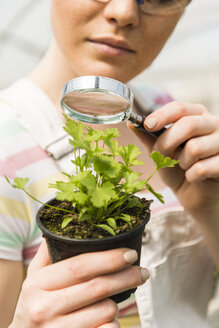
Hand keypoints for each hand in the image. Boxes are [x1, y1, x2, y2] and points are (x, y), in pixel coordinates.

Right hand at [10, 240, 148, 327]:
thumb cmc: (35, 303)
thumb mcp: (35, 276)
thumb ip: (49, 252)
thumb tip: (68, 227)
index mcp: (37, 283)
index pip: (79, 266)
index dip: (109, 259)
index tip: (129, 254)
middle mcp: (44, 307)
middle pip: (97, 287)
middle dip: (126, 277)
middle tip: (142, 271)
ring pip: (106, 310)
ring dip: (116, 303)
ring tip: (112, 299)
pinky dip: (112, 323)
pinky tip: (106, 319)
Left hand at [129, 101, 218, 221]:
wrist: (195, 195)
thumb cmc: (178, 170)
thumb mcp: (161, 152)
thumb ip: (149, 138)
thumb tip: (131, 124)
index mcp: (197, 116)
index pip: (180, 108)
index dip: (162, 115)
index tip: (147, 125)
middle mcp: (214, 124)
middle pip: (188, 124)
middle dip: (167, 142)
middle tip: (161, 154)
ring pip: (195, 147)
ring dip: (182, 162)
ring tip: (183, 166)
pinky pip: (202, 168)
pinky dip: (191, 176)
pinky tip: (194, 177)